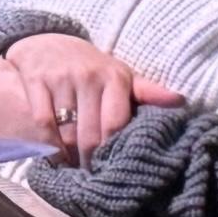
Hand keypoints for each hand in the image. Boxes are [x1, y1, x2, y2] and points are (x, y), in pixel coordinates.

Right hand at [0, 32, 184, 158]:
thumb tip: (181, 100)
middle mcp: (88, 75)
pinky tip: (54, 156)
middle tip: (91, 176)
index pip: (115, 124)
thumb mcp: (121, 76)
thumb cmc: (92, 68)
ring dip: (69, 157)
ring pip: (66, 133)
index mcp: (115, 77)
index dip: (111, 151)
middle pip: (89, 135)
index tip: (111, 168)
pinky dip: (48, 145)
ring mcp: (61, 78)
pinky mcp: (36, 80)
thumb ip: (148, 92)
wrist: (49, 41)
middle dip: (90, 161)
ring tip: (74, 169)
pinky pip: (43, 123)